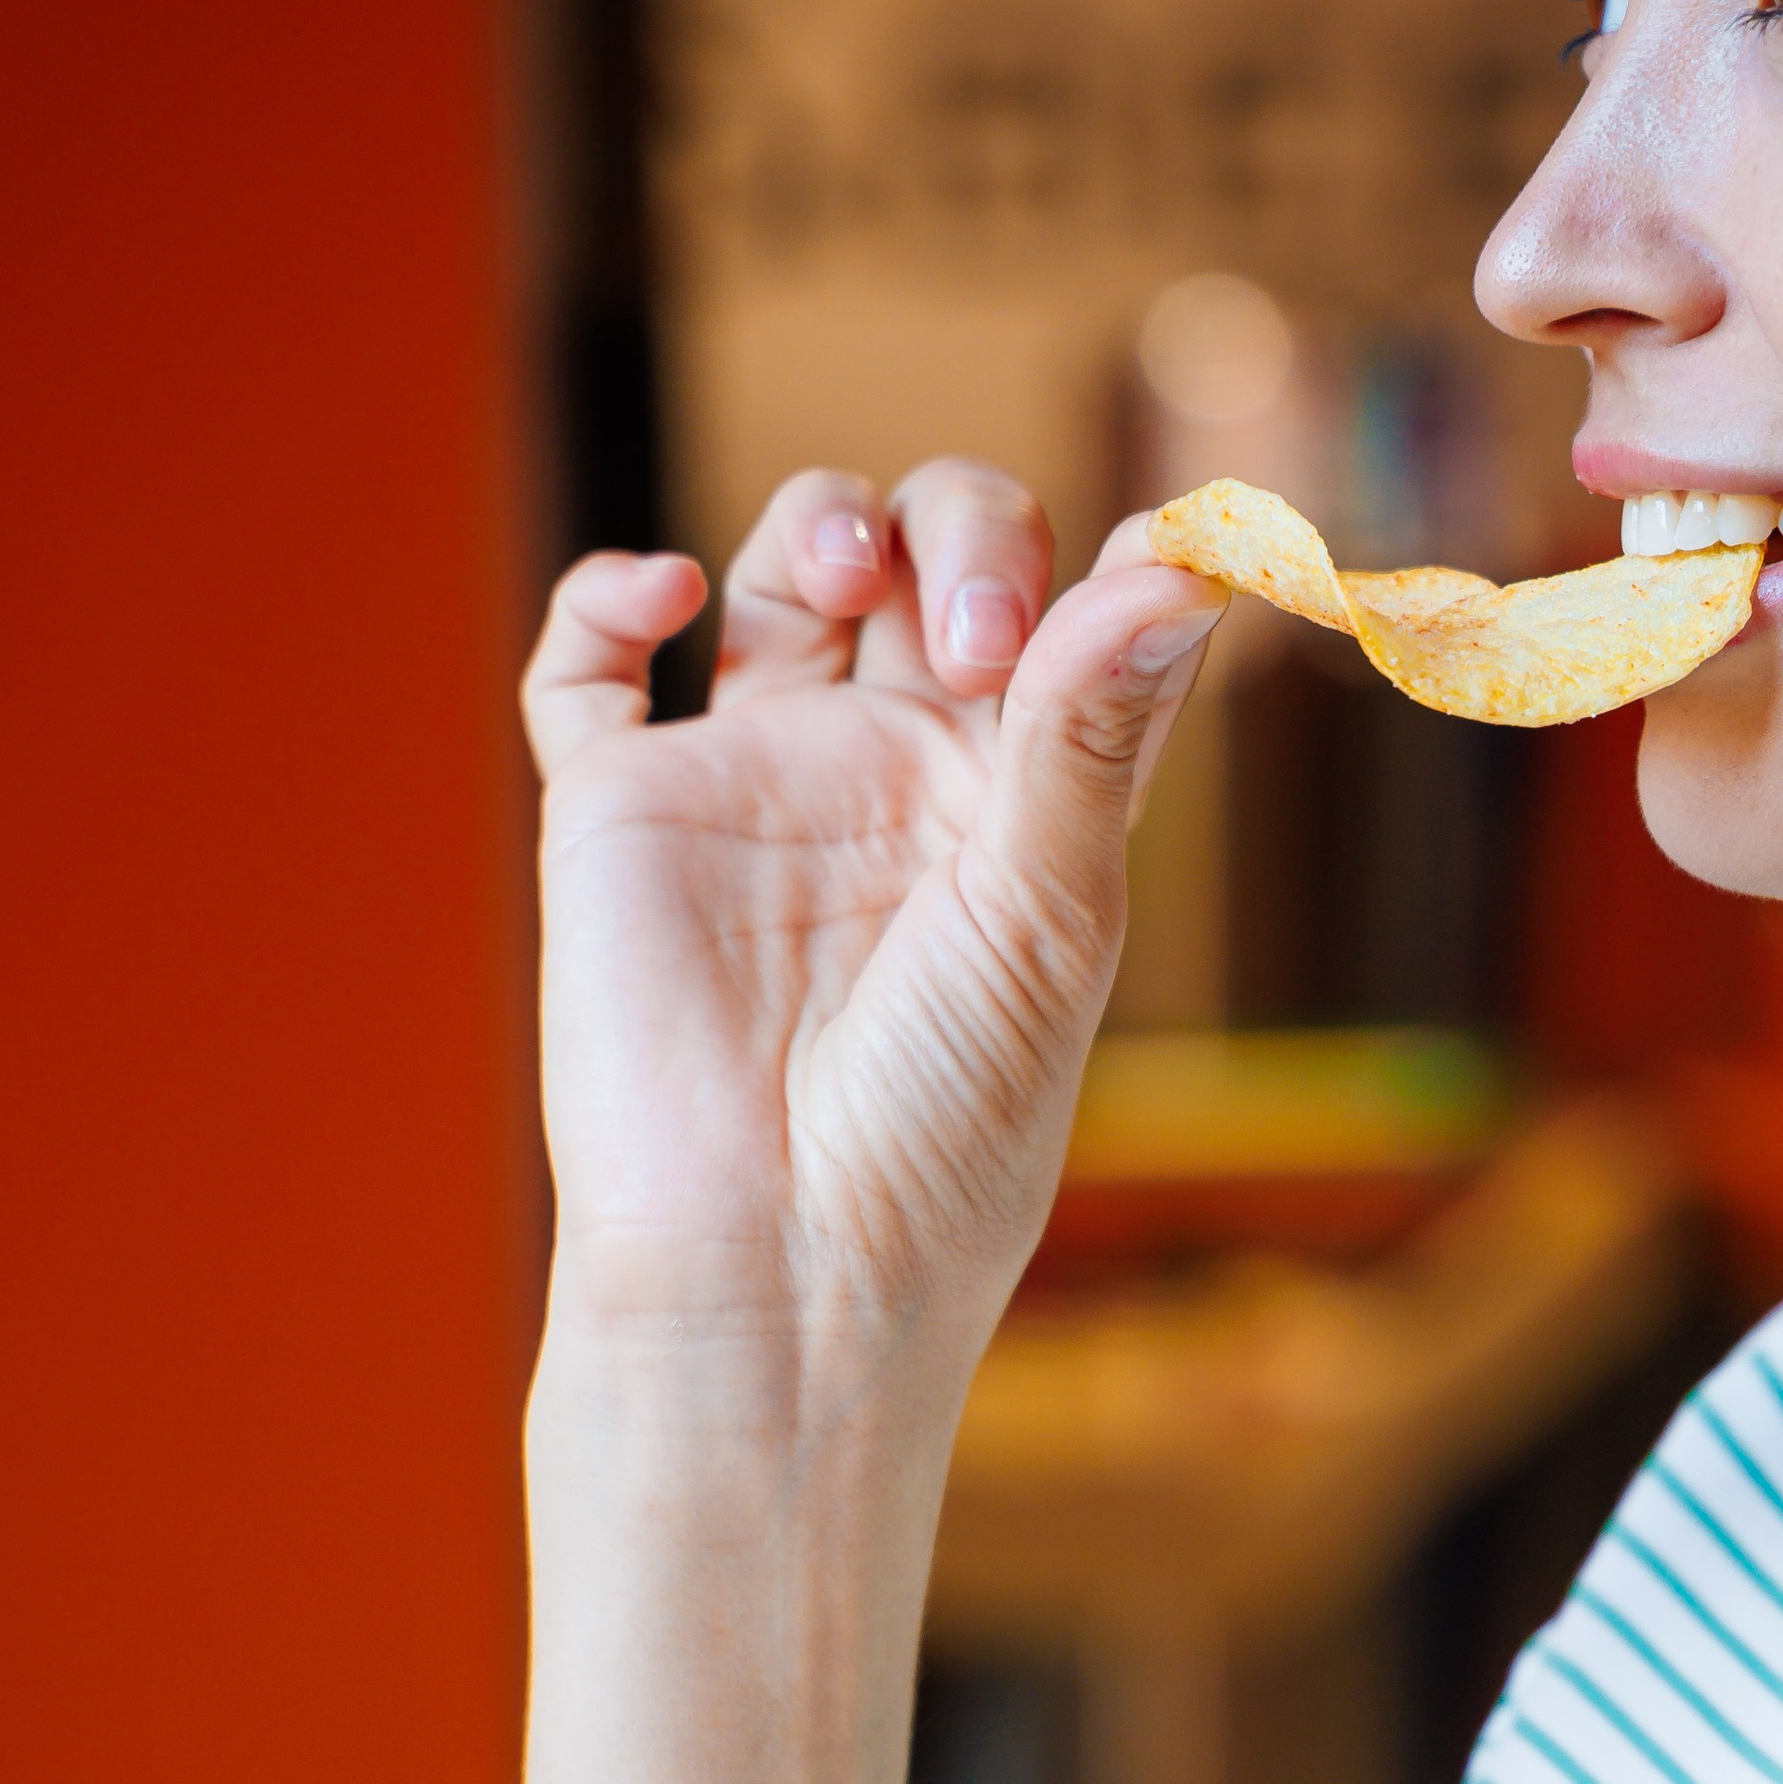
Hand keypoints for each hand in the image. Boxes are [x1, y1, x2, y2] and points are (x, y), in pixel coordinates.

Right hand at [521, 458, 1225, 1405]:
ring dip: (825, 517)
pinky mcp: (621, 812)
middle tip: (970, 632)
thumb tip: (1192, 561)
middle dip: (963, 531)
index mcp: (1024, 808)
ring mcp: (757, 783)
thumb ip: (1091, 729)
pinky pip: (590, 666)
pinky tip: (668, 596)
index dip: (1119, 561)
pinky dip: (611, 596)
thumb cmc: (938, 1132)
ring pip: (787, 571)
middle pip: (939, 558)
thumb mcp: (1046, 919)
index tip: (1174, 539)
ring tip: (840, 576)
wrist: (774, 1265)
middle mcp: (896, 777)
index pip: (1082, 626)